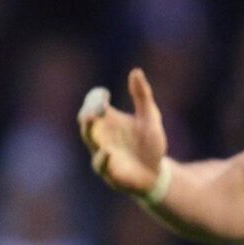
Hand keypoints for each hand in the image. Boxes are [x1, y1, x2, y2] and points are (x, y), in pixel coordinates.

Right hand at [77, 69, 168, 197]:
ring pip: (90, 142)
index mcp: (107, 121)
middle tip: (95, 107)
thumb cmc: (150, 144)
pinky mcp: (110, 172)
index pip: (93, 105)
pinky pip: (101, 165)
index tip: (104, 94)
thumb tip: (136, 71)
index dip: (95, 98)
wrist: (157, 173)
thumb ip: (143, 96)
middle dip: (88, 113)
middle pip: (86, 122)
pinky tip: (108, 152)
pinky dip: (103, 159)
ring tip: (92, 119)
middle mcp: (101, 136)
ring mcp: (103, 154)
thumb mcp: (150, 118)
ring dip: (90, 131)